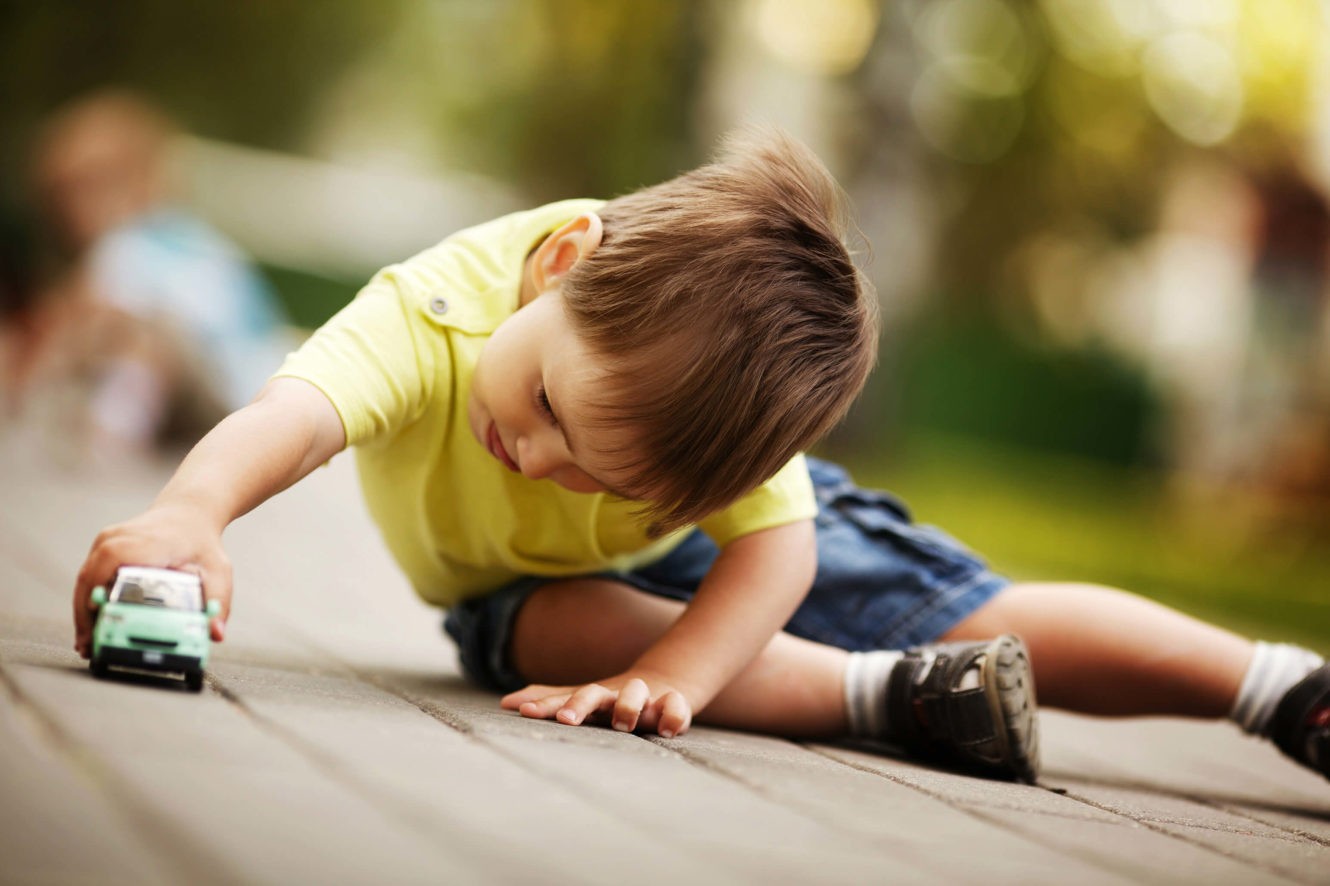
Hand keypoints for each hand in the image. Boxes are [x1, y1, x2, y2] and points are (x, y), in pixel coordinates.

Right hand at [73, 504, 230, 657]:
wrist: (190, 513)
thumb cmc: (201, 541)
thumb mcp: (217, 571)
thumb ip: (218, 601)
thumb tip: (216, 633)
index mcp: (145, 543)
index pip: (111, 567)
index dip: (98, 597)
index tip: (97, 626)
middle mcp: (120, 538)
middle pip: (90, 579)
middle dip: (87, 616)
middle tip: (90, 648)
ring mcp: (108, 540)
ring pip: (85, 578)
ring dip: (83, 611)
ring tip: (87, 643)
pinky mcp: (103, 546)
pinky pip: (88, 574)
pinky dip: (87, 599)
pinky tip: (90, 623)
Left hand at [501, 671, 694, 737]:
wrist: (663, 682)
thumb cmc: (613, 699)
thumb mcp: (581, 698)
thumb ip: (550, 700)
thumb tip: (505, 703)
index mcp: (593, 696)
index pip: (564, 698)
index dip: (546, 706)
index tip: (526, 713)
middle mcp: (615, 694)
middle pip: (596, 692)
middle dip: (580, 703)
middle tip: (567, 720)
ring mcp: (645, 699)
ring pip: (636, 692)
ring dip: (628, 704)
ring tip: (621, 723)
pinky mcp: (673, 706)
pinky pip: (676, 707)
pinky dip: (673, 714)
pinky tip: (665, 730)